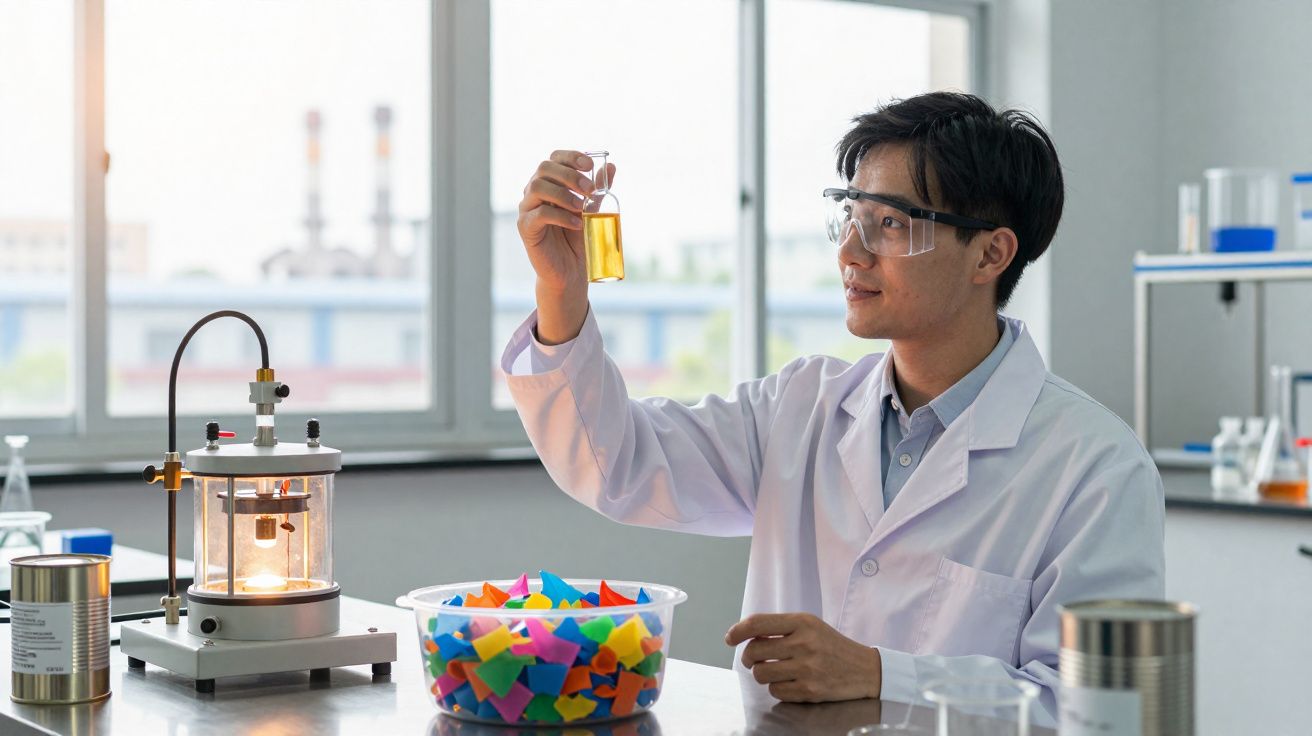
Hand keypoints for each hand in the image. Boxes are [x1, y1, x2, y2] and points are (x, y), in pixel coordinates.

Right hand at [517, 150, 616, 343]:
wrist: (569, 271)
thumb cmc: (577, 239)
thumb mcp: (590, 211)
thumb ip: (597, 190)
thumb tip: (611, 166)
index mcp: (550, 182)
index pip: (554, 158)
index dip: (571, 156)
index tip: (590, 165)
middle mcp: (534, 191)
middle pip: (544, 168)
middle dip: (570, 175)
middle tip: (589, 190)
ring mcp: (527, 208)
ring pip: (538, 186)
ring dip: (563, 193)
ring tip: (582, 207)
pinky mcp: (526, 227)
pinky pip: (539, 213)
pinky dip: (560, 215)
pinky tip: (576, 223)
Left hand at [725, 612, 881, 702]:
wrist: (865, 669)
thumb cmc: (831, 645)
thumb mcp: (810, 626)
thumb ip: (780, 627)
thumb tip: (744, 634)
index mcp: (802, 622)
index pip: (757, 623)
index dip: (738, 631)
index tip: (730, 638)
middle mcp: (804, 644)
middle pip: (754, 651)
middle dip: (749, 658)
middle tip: (754, 659)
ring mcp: (807, 668)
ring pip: (761, 674)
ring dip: (761, 674)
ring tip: (773, 670)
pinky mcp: (809, 691)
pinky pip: (775, 691)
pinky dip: (777, 688)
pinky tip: (788, 681)